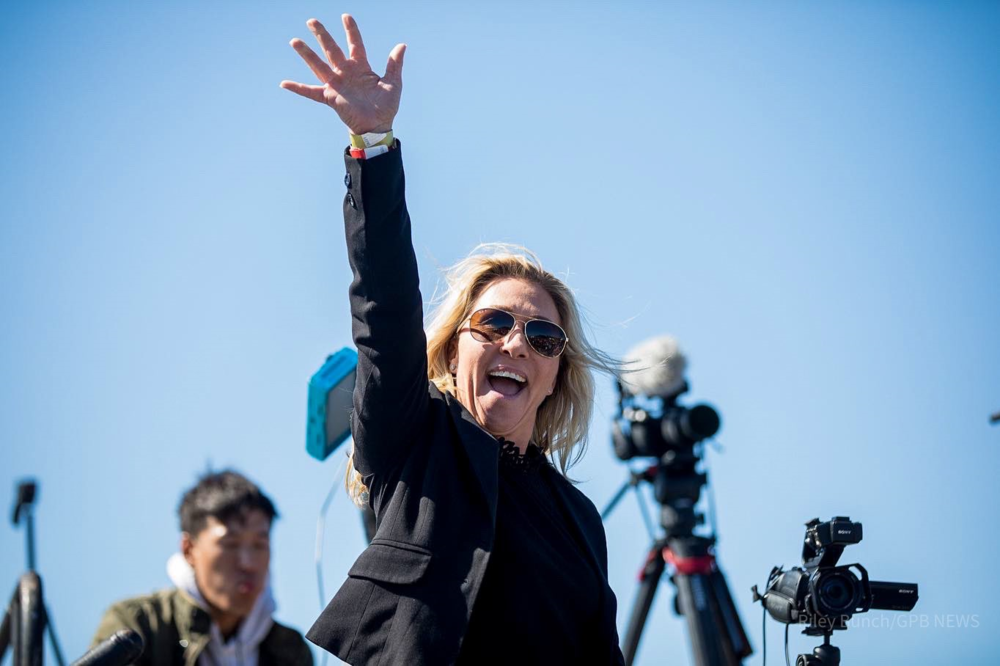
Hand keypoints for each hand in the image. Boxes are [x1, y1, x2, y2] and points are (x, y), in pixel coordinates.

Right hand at [280, 15, 404, 134]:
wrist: (378, 126)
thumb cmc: (386, 106)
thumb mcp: (394, 83)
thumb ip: (394, 64)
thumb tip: (402, 45)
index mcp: (361, 67)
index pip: (355, 44)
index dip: (351, 30)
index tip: (345, 16)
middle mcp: (346, 72)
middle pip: (332, 49)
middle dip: (322, 35)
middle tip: (311, 20)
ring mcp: (337, 84)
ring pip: (319, 65)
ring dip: (307, 54)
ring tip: (295, 41)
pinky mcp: (330, 97)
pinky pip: (311, 92)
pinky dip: (298, 88)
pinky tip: (284, 83)